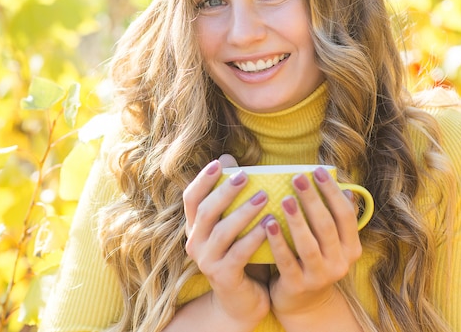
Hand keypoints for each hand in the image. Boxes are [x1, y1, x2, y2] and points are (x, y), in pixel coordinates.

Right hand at [183, 155, 270, 327]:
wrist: (242, 301)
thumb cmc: (241, 255)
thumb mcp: (233, 226)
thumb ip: (231, 198)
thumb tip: (231, 158)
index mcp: (194, 228)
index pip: (191, 198)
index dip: (203, 179)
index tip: (220, 163)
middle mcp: (194, 243)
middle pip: (205, 211)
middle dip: (225, 191)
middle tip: (246, 175)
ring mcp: (206, 261)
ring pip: (222, 231)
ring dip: (243, 212)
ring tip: (264, 197)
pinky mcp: (223, 276)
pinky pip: (239, 253)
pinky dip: (254, 236)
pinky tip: (269, 224)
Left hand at [263, 167, 361, 318]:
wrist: (304, 303)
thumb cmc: (313, 260)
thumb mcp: (331, 242)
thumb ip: (336, 217)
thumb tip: (346, 187)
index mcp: (350, 248)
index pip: (345, 215)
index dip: (332, 192)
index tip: (317, 171)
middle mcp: (340, 263)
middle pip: (327, 226)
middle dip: (312, 200)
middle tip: (297, 177)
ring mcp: (319, 276)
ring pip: (308, 244)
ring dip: (297, 220)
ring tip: (285, 198)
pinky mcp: (298, 286)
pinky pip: (286, 261)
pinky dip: (278, 241)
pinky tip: (268, 223)